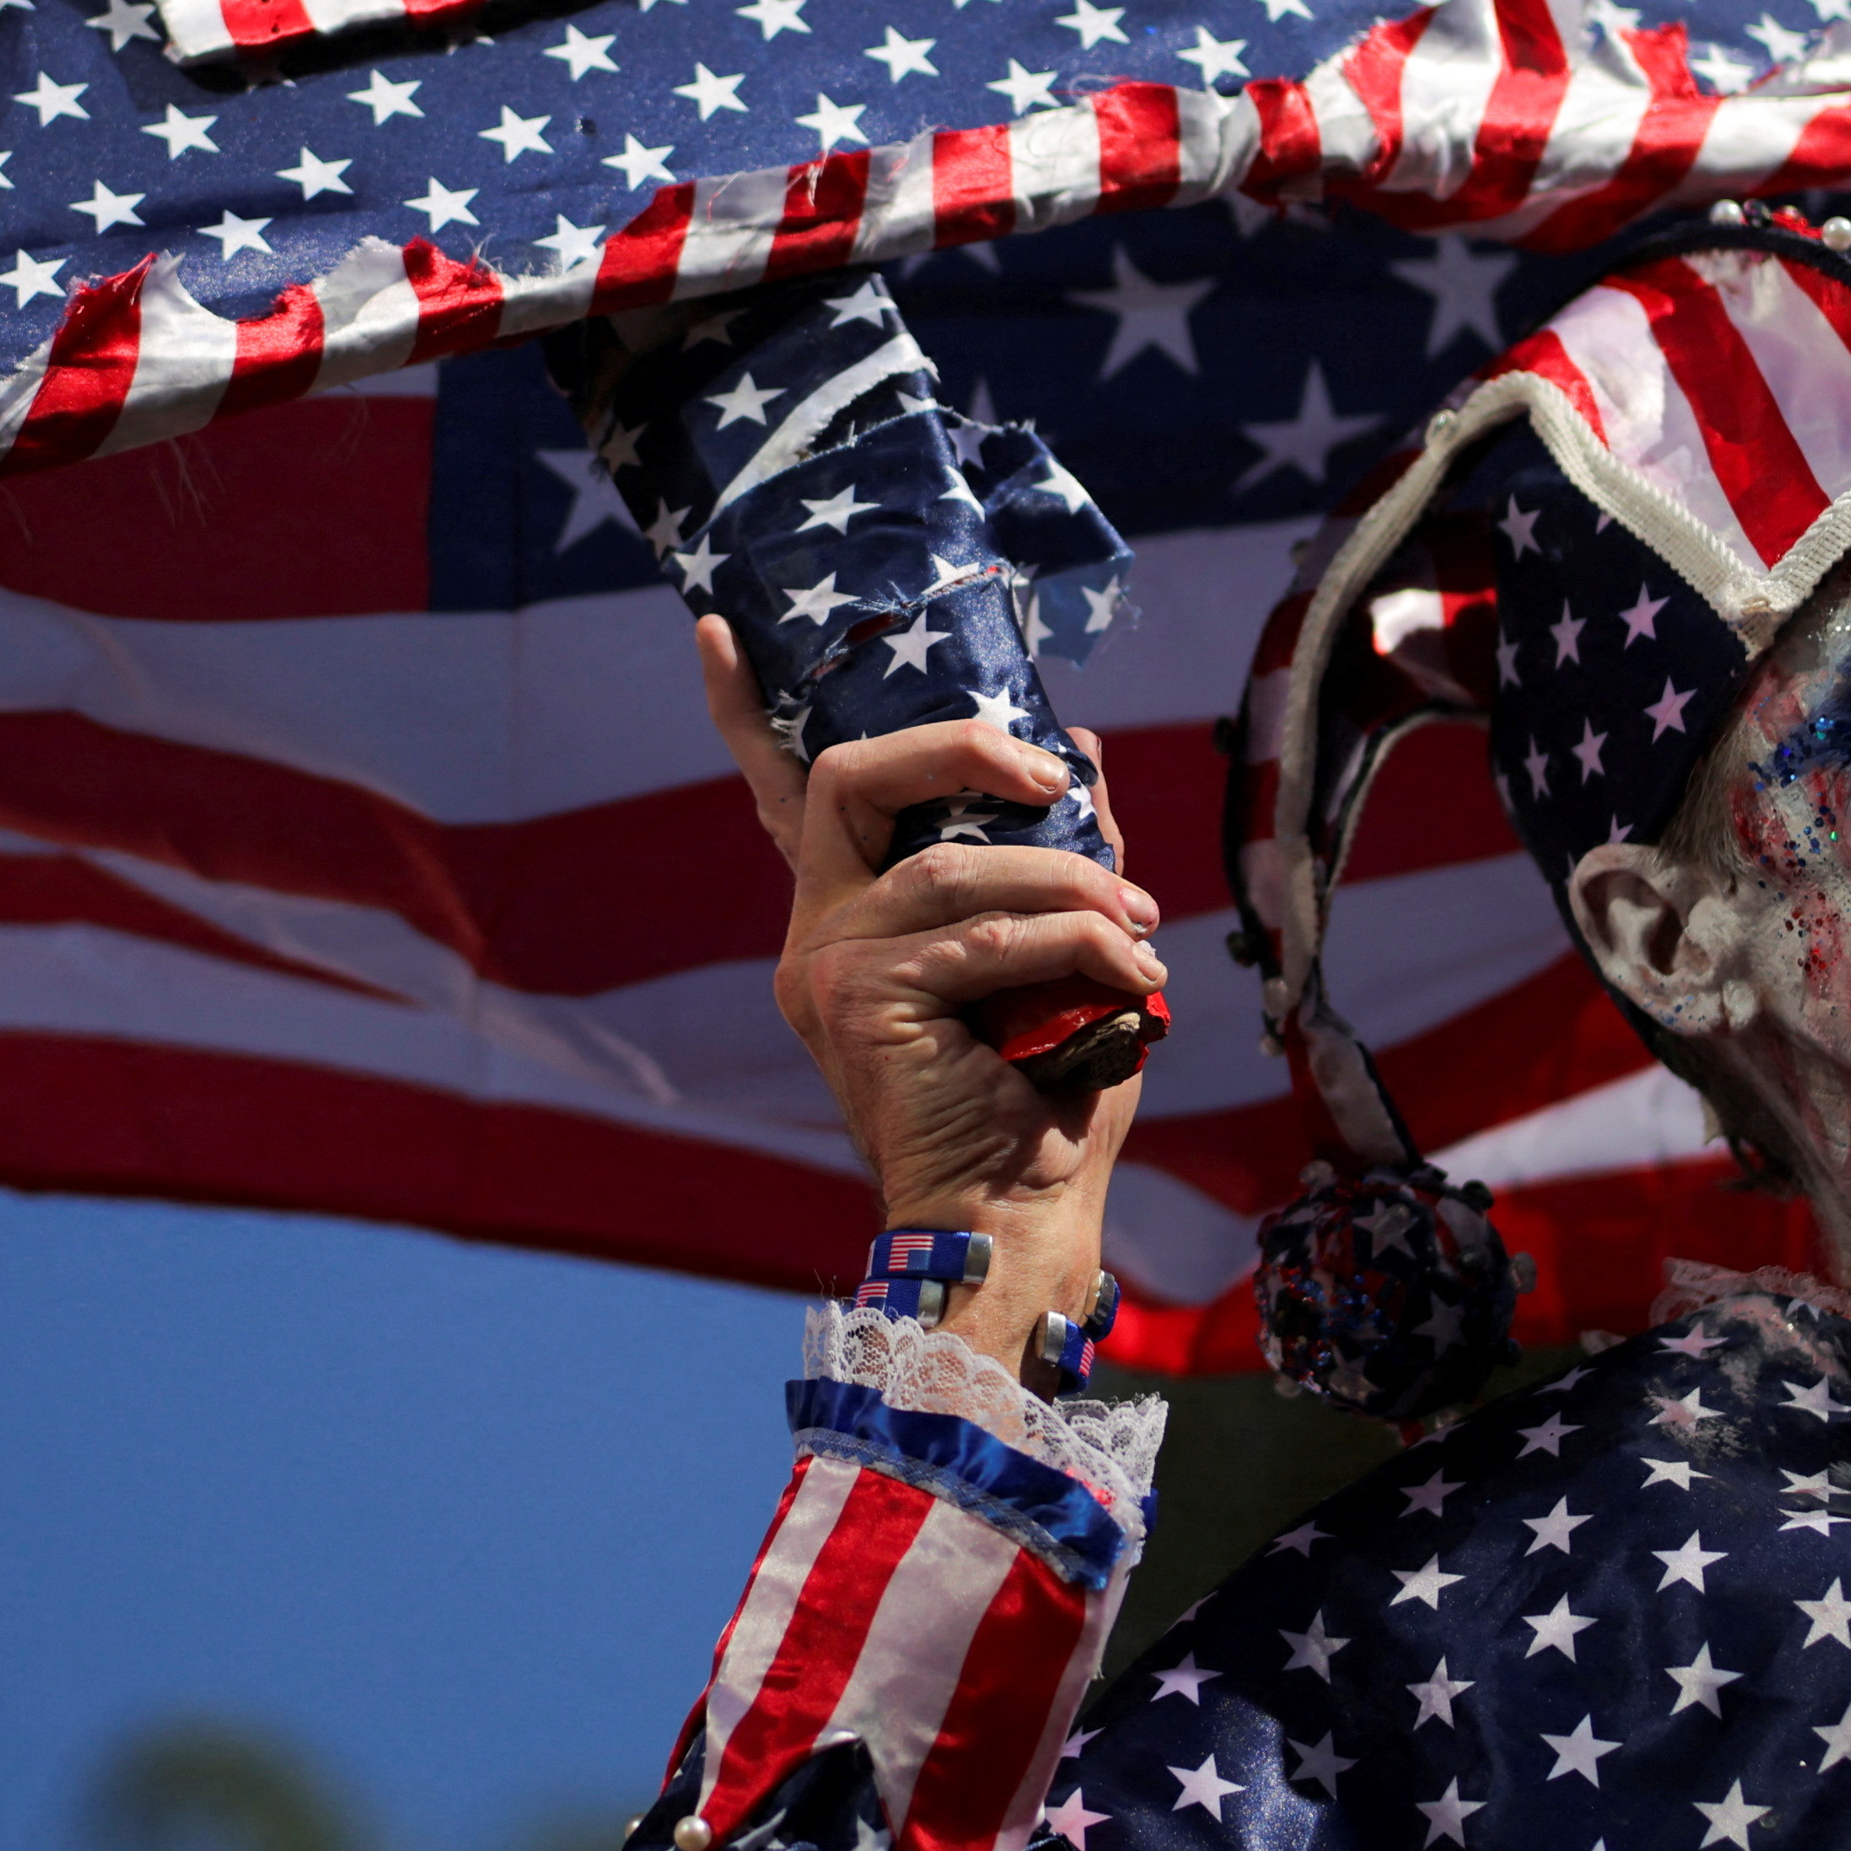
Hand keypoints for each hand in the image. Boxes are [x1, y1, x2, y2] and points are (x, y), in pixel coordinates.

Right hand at [697, 620, 1160, 1357]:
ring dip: (1064, 886)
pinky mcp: (857, 1001)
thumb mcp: (1061, 957)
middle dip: (957, 747)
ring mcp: (824, 966)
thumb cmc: (1043, 1101)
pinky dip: (1071, 947)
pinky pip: (980, 938)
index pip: (778, 796)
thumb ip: (1055, 861)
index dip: (737, 710)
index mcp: (846, 920)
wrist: (1017, 1221)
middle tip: (1053, 776)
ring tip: (1135, 928)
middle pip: (844, 778)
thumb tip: (1081, 754)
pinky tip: (1129, 977)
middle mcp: (815, 934)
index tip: (715, 628)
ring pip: (951, 866)